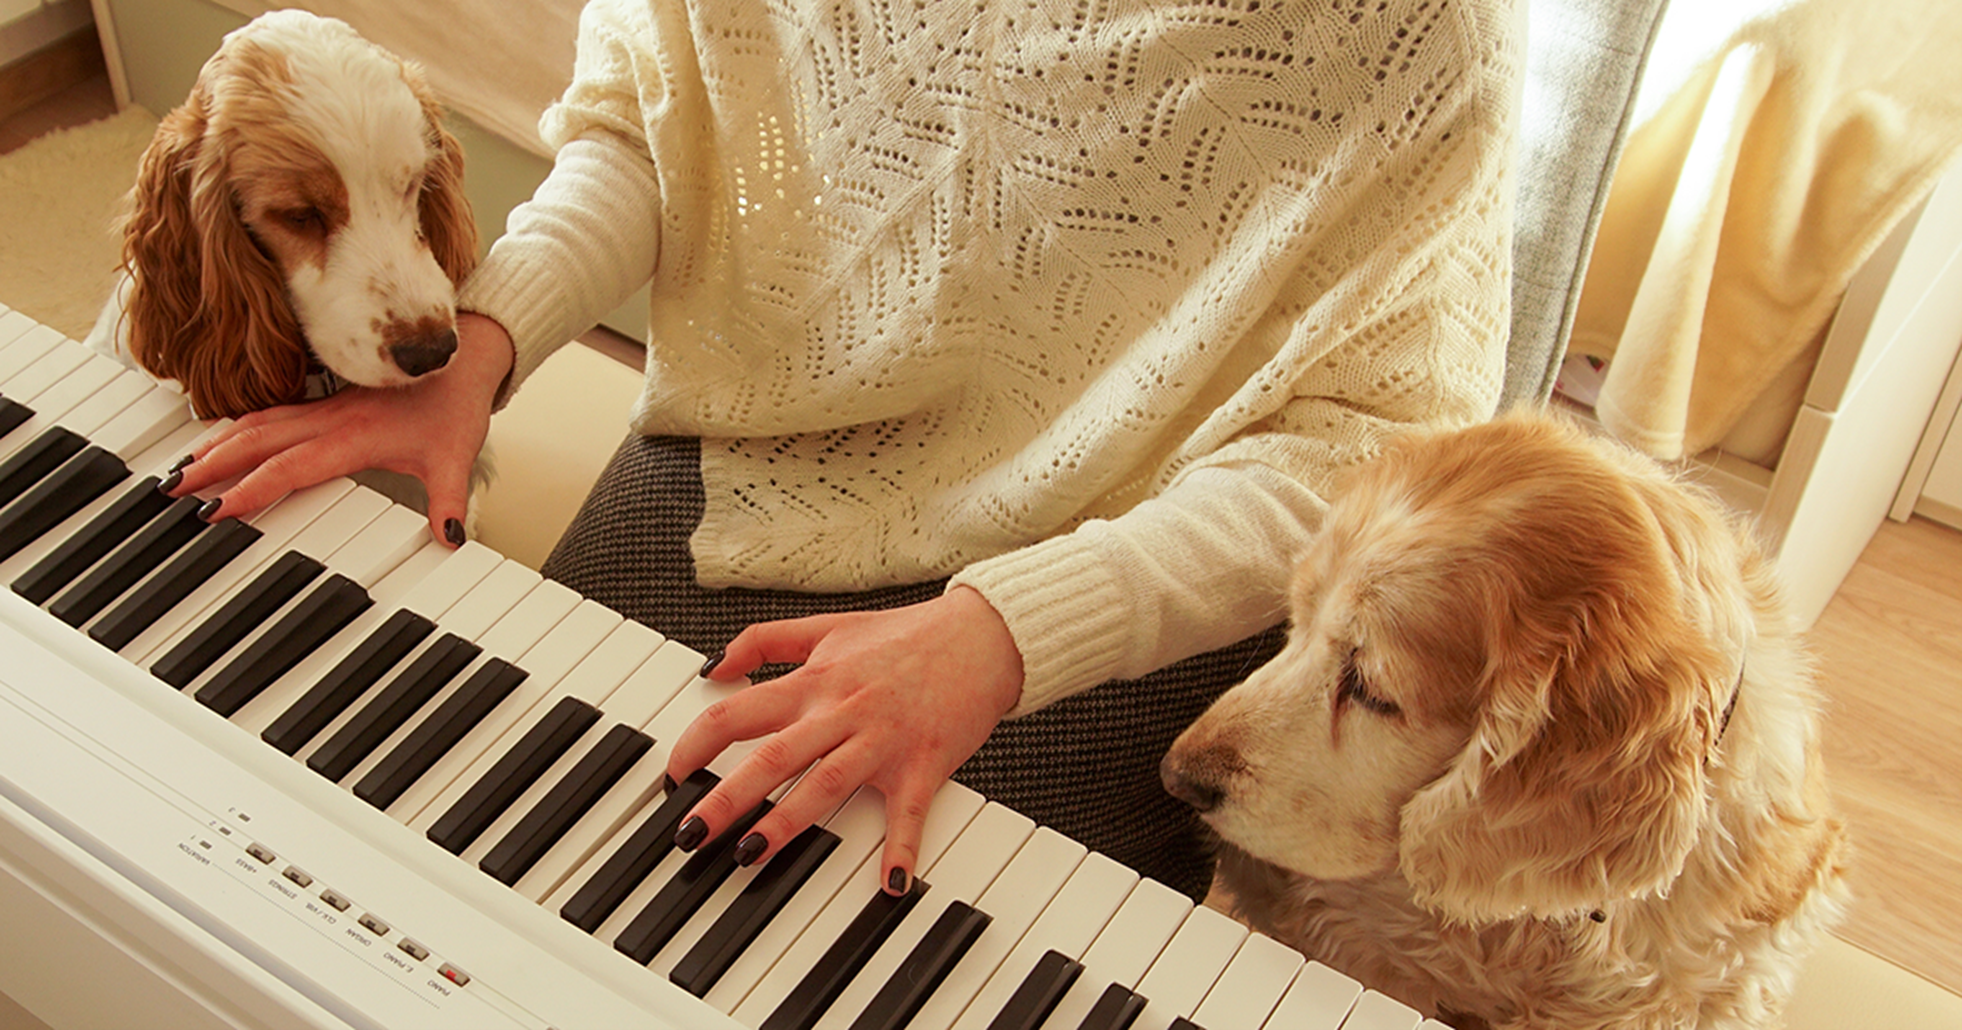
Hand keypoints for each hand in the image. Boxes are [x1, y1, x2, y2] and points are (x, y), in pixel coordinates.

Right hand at [166, 313, 514, 542]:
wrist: (464, 358)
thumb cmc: (456, 405)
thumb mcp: (457, 457)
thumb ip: (449, 499)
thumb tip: (451, 539)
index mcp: (356, 436)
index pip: (293, 467)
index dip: (254, 489)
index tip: (218, 511)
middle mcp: (332, 419)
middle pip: (259, 441)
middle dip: (213, 464)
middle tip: (172, 489)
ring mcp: (325, 409)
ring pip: (258, 423)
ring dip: (217, 443)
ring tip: (180, 467)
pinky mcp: (326, 403)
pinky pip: (271, 414)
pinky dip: (238, 427)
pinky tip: (217, 440)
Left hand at [665, 585, 1024, 892]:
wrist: (982, 635)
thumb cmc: (906, 634)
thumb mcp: (828, 625)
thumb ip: (765, 640)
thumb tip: (712, 664)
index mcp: (815, 681)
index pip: (740, 711)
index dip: (698, 742)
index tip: (674, 772)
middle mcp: (843, 711)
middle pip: (773, 755)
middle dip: (726, 796)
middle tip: (688, 832)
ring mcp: (883, 740)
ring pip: (826, 783)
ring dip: (787, 821)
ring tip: (749, 853)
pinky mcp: (925, 764)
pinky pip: (910, 812)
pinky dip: (902, 849)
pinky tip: (890, 884)